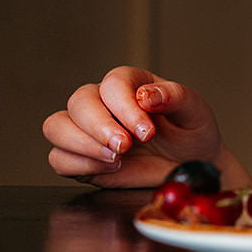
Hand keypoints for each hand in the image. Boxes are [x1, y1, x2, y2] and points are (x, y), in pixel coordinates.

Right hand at [42, 67, 244, 188]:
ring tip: (117, 158)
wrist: (192, 165)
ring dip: (81, 144)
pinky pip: (58, 158)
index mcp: (131, 83)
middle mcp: (104, 102)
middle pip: (79, 102)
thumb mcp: (195, 112)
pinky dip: (78, 165)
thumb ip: (175, 97)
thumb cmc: (192, 133)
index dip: (124, 106)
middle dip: (100, 127)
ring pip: (56, 126)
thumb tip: (147, 95)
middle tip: (126, 147)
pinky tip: (109, 168)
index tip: (147, 131)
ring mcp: (88, 130)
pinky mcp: (81, 157)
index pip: (113, 83)